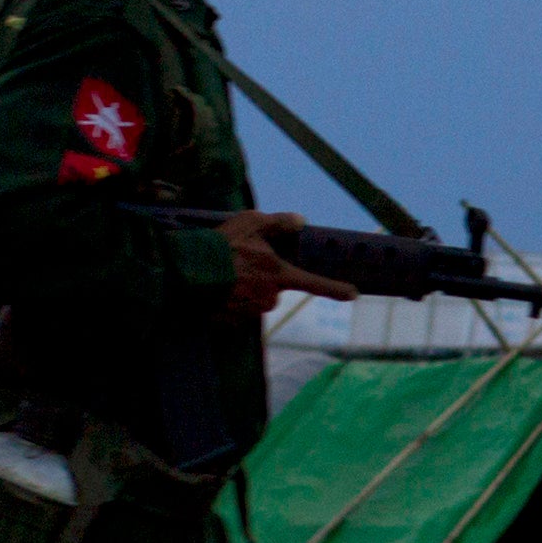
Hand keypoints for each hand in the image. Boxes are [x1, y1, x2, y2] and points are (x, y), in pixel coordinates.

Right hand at [216, 211, 356, 317]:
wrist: (187, 273)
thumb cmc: (222, 246)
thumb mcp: (251, 222)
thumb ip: (278, 222)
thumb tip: (300, 221)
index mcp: (279, 274)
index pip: (315, 283)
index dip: (336, 289)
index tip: (354, 294)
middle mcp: (270, 297)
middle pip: (274, 288)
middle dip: (261, 276)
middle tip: (238, 262)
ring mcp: (252, 311)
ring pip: (255, 298)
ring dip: (243, 287)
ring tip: (224, 273)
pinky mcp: (233, 321)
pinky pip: (238, 308)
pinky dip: (229, 298)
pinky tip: (216, 286)